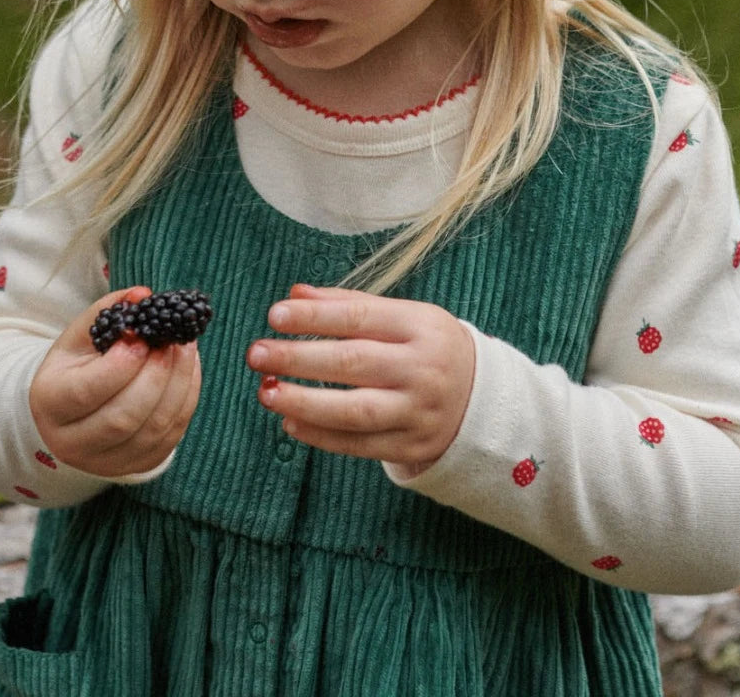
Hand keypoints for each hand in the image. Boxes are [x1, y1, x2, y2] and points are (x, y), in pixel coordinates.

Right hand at [29, 287, 202, 477]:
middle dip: (156, 375)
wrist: (74, 410)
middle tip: (173, 340)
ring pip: (153, 429)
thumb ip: (110, 311)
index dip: (121, 365)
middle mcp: (72, 442)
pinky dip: (186, 399)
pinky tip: (188, 370)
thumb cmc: (77, 364)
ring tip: (186, 348)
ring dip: (178, 384)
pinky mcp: (137, 466)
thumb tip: (143, 295)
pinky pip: (171, 436)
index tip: (143, 336)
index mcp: (50, 403)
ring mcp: (106, 461)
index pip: (88, 391)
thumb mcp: (81, 335)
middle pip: (123, 417)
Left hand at [245, 284, 475, 472]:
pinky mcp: (412, 446)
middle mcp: (422, 369)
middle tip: (256, 354)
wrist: (483, 400)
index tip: (274, 315)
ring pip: (355, 410)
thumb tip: (295, 294)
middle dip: (297, 358)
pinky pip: (359, 445)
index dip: (314, 317)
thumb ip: (349, 305)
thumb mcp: (402, 316)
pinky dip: (321, 436)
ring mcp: (418, 411)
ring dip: (304, 402)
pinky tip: (289, 421)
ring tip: (265, 392)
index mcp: (420, 326)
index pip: (359, 318)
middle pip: (353, 363)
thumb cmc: (426, 347)